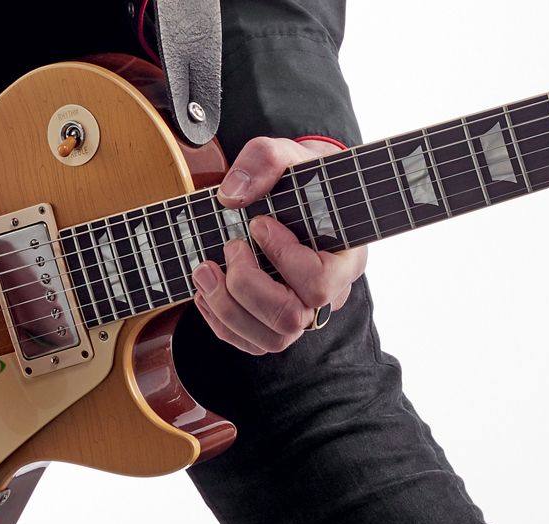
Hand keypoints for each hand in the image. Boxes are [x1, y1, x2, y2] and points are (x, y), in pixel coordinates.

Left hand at [191, 137, 368, 354]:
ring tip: (204, 270)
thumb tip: (230, 196)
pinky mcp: (274, 323)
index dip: (283, 258)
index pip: (318, 282)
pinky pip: (249, 343)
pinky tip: (205, 291)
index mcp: (344, 258)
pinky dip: (219, 322)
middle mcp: (329, 294)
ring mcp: (303, 313)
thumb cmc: (300, 179)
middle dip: (246, 287)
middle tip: (230, 248)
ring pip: (271, 339)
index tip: (259, 223)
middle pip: (290, 319)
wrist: (298, 195)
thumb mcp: (287, 155)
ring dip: (226, 309)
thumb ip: (264, 161)